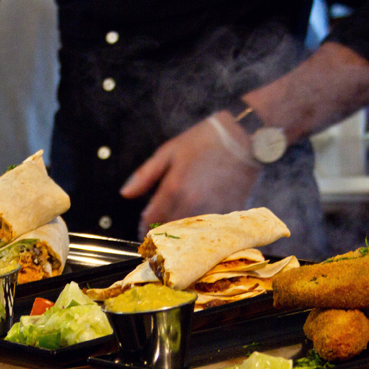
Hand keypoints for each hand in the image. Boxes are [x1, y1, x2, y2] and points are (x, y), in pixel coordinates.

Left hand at [120, 114, 260, 234]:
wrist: (243, 136)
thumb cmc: (205, 140)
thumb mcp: (169, 151)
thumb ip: (145, 175)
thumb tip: (126, 194)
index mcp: (173, 188)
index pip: (152, 219)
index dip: (144, 227)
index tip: (143, 230)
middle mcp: (191, 203)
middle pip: (170, 229)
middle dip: (162, 231)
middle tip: (160, 231)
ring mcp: (212, 208)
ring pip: (191, 232)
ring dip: (182, 232)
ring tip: (179, 229)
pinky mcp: (230, 211)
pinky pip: (212, 227)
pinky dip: (204, 228)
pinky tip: (202, 223)